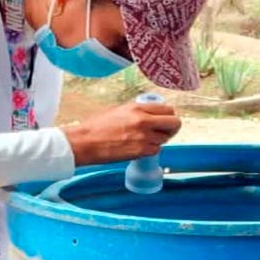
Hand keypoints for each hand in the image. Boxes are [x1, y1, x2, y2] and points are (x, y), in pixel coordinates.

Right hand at [62, 102, 181, 165]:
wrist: (85, 142)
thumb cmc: (97, 126)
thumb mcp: (119, 110)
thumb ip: (137, 111)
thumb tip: (151, 114)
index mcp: (138, 108)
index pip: (168, 109)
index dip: (169, 115)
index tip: (166, 119)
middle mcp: (143, 121)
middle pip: (174, 123)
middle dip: (173, 127)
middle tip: (167, 130)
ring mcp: (143, 137)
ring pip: (165, 139)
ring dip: (159, 140)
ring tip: (145, 140)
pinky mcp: (140, 152)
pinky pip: (155, 151)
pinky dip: (150, 150)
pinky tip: (139, 147)